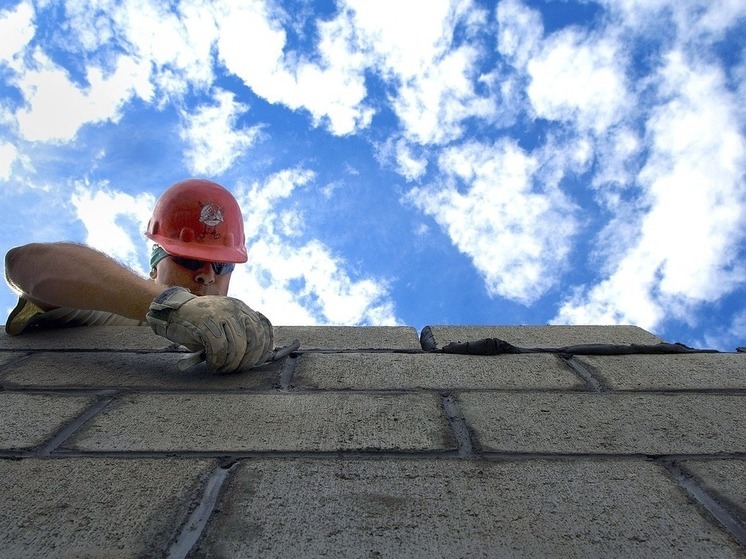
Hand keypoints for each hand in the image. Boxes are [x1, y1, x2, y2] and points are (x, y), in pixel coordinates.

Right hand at [146, 287, 273, 372]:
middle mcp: (235, 308)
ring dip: (231, 363)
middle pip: (254, 338)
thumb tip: (258, 357)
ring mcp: (221, 314)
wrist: (172, 312)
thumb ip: (240, 334)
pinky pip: (219, 347)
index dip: (264, 347)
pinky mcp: (206, 322)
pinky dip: (217, 361)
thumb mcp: (224, 324)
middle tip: (236, 370)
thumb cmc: (199, 324)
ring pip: (238, 345)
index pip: (263, 327)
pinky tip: (212, 365)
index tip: (259, 361)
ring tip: (222, 369)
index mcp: (241, 308)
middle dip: (248, 360)